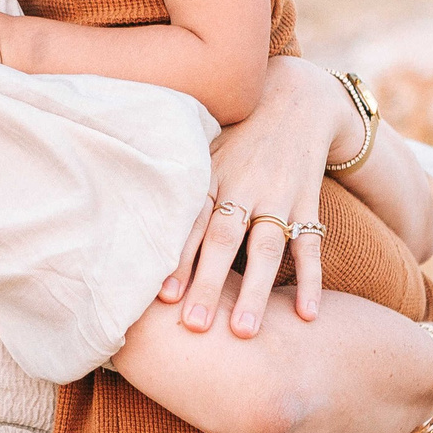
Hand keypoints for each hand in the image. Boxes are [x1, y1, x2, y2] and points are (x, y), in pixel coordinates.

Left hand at [164, 57, 345, 337]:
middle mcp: (244, 188)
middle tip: (196, 328)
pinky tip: (307, 315)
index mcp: (211, 177)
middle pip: (224, 241)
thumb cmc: (235, 135)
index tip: (163, 298)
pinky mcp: (307, 205)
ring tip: (245, 333)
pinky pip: (311, 247)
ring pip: (267, 249)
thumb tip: (121, 218)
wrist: (296, 99)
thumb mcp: (202, 148)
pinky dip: (311, 280)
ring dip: (255, 292)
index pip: (190, 223)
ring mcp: (278, 198)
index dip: (177, 259)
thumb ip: (174, 184)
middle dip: (209, 284)